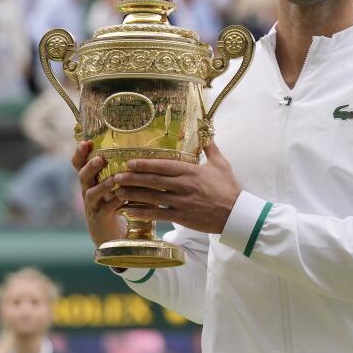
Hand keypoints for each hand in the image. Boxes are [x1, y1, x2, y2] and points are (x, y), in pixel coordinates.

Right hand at [72, 140, 125, 247]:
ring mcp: (93, 206)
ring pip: (92, 194)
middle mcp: (89, 192)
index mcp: (92, 181)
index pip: (80, 166)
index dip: (80, 154)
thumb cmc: (118, 206)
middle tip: (99, 158)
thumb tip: (144, 154)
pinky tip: (122, 198)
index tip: (85, 141)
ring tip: (112, 179)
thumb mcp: (118, 186)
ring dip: (102, 186)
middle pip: (82, 177)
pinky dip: (114, 203)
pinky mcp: (101, 219)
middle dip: (89, 167)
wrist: (113, 236)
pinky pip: (105, 210)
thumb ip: (124, 173)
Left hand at [108, 142, 240, 233]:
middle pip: (152, 180)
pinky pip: (158, 213)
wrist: (236, 212)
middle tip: (115, 176)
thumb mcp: (221, 165)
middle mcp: (183, 185)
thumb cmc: (229, 188)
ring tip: (117, 192)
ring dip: (132, 194)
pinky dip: (143, 213)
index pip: (163, 165)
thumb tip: (208, 136)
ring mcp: (181, 201)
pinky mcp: (182, 216)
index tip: (130, 162)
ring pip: (151, 197)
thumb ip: (211, 150)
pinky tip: (130, 211)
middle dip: (132, 178)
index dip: (144, 164)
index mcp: (191, 171)